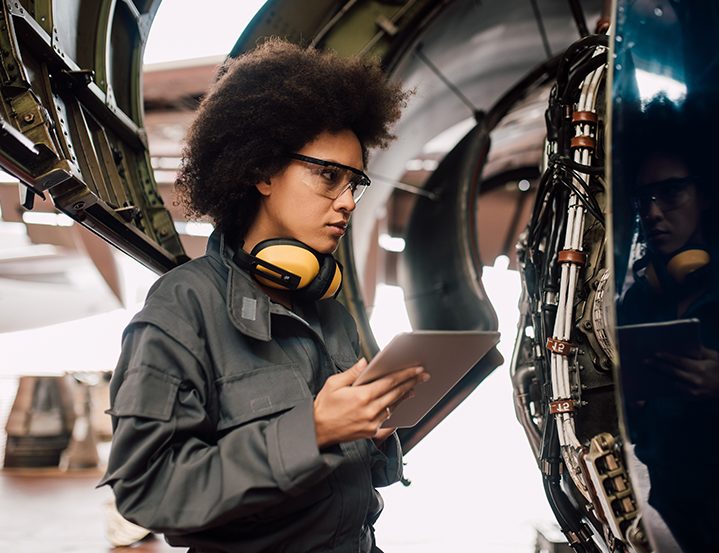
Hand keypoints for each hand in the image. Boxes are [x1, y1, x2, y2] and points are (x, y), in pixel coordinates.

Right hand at [313, 358, 428, 447]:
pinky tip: (399, 409)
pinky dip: (395, 415)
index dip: (405, 374)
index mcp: (362, 396)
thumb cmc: (323, 407)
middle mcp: (370, 410)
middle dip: (411, 382)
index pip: (390, 382)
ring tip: (413, 388)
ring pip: (394, 407)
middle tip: (423, 376)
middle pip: (396, 393)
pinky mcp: (370, 432)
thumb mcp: (333, 384)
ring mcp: (372, 423)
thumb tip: (365, 362)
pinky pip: (388, 422)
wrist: (317, 431)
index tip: (416, 369)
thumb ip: (352, 372)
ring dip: (405, 396)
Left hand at [649, 346, 718, 397]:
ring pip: (673, 384)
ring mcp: (694, 391)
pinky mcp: (694, 398)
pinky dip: (671, 386)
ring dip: (662, 378)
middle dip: (658, 367)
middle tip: (645, 361)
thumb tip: (684, 346)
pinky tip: (662, 381)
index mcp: (700, 368)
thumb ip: (698, 351)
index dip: (666, 357)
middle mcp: (696, 380)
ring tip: (650, 371)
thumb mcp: (713, 356)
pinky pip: (679, 392)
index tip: (655, 354)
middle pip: (672, 372)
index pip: (679, 361)